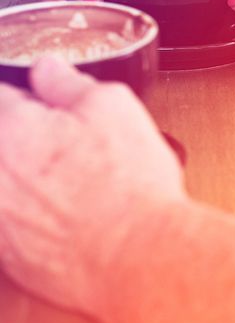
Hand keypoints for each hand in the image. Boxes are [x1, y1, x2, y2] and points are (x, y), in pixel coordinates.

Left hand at [0, 58, 184, 316]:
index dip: (22, 96)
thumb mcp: (113, 107)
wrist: (134, 254)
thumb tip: (48, 69)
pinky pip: (10, 217)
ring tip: (63, 180)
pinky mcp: (3, 250)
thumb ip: (70, 82)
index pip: (2, 95)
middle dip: (24, 136)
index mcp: (10, 125)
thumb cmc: (128, 184)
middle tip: (59, 145)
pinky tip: (60, 210)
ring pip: (7, 181)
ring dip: (24, 175)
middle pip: (3, 138)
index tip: (37, 103)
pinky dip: (26, 210)